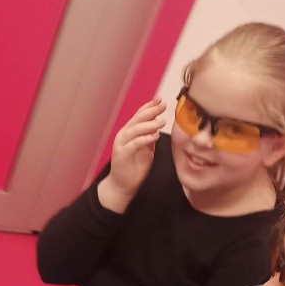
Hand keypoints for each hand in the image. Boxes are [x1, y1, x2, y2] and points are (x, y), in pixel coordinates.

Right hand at [98, 99, 166, 213]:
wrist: (123, 185)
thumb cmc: (134, 167)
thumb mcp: (146, 149)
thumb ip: (150, 136)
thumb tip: (158, 123)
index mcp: (129, 132)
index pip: (139, 115)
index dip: (149, 106)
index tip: (161, 100)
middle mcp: (124, 135)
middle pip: (137, 119)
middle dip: (151, 111)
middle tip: (163, 106)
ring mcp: (121, 144)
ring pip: (135, 129)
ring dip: (149, 124)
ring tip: (162, 122)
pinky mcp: (122, 155)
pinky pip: (134, 144)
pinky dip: (145, 138)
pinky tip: (155, 136)